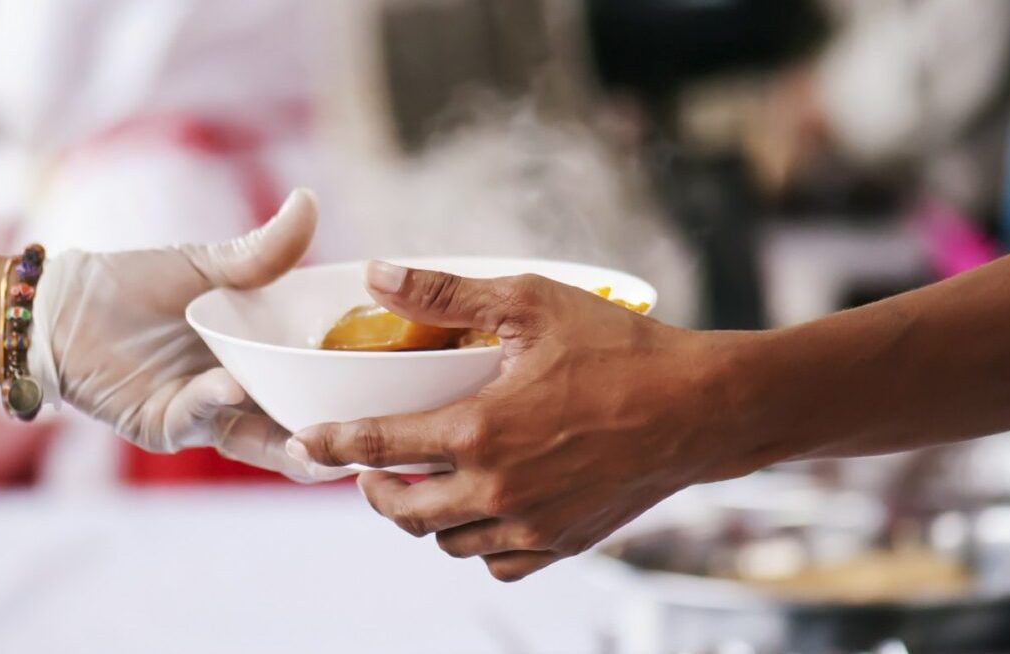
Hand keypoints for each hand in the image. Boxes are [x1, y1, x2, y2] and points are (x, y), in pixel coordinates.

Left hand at [31, 190, 348, 482]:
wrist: (61, 309)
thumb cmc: (130, 285)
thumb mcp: (206, 266)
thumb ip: (263, 251)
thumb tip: (310, 201)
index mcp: (261, 356)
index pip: (320, 376)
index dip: (356, 381)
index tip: (397, 375)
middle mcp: (243, 392)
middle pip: (305, 419)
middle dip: (339, 425)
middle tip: (378, 420)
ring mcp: (208, 415)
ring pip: (265, 440)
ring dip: (294, 440)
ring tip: (322, 432)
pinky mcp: (167, 426)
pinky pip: (202, 421)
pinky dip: (217, 405)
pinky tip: (230, 386)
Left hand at [288, 263, 775, 579]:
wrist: (703, 409)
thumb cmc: (623, 349)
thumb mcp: (533, 303)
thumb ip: (448, 291)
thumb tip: (378, 272)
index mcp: (482, 430)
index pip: (381, 445)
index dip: (333, 446)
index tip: (306, 445)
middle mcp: (500, 488)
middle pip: (404, 512)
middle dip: (373, 493)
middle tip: (367, 471)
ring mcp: (533, 524)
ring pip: (450, 543)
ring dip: (427, 518)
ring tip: (426, 486)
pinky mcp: (565, 542)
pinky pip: (500, 563)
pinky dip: (481, 544)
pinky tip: (484, 511)